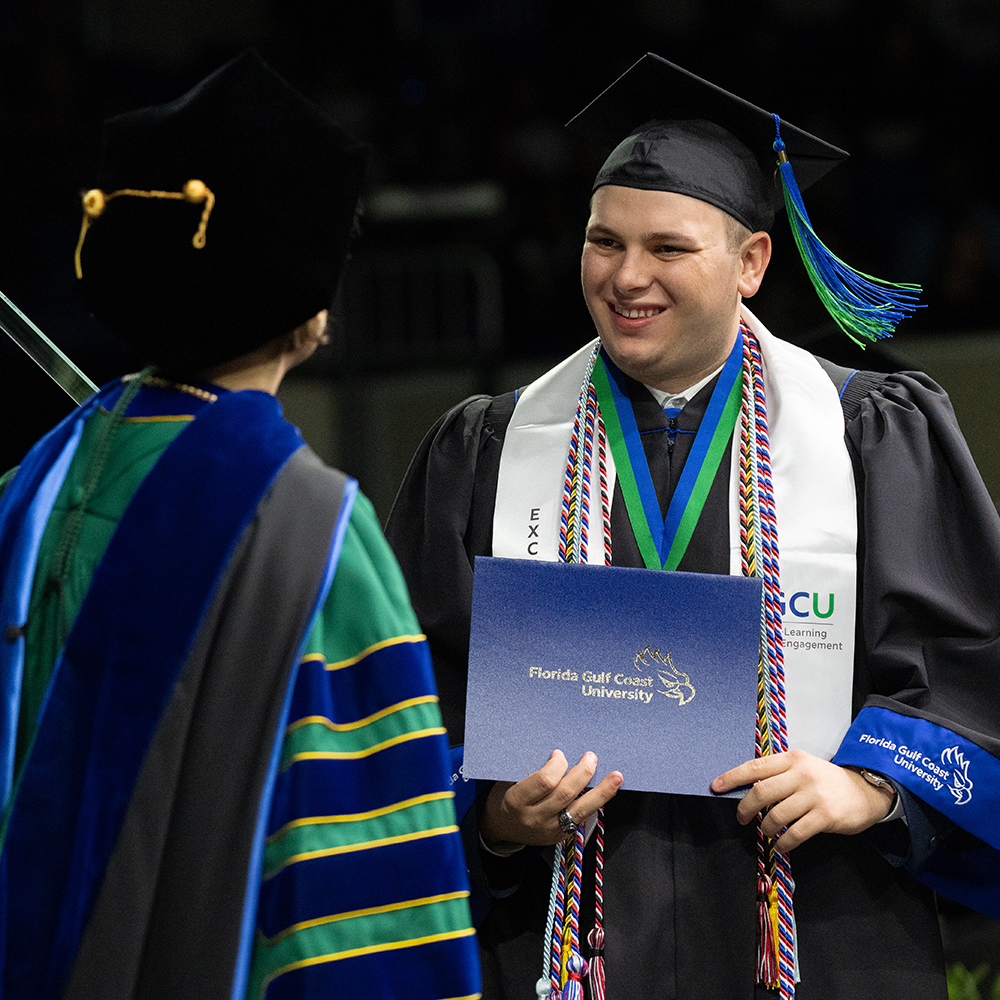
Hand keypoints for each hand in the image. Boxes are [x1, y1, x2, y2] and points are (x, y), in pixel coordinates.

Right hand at [480, 750, 622, 849]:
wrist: (500, 829)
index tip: (559, 753)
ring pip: (581, 810)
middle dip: (582, 773)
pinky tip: (606, 792)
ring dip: (601, 792)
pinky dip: (595, 803)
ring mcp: (549, 830)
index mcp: (518, 800)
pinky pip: (581, 818)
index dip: (557, 765)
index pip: (545, 781)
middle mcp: (535, 817)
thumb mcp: (509, 781)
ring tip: (616, 776)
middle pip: (565, 794)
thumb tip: (559, 752)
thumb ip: (531, 771)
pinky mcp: (561, 837)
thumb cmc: (505, 796)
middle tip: (591, 757)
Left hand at [711, 749, 895, 853]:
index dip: (732, 777)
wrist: (865, 792)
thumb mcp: (803, 767)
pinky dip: (783, 842)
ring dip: (765, 828)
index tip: (716, 786)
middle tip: (741, 818)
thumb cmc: (827, 781)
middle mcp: (801, 774)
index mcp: (792, 759)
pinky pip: (795, 834)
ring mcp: (814, 795)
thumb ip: (778, 774)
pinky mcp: (825, 816)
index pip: (755, 766)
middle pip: (761, 792)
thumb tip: (748, 789)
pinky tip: (781, 845)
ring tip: (766, 831)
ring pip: (775, 815)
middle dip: (745, 808)